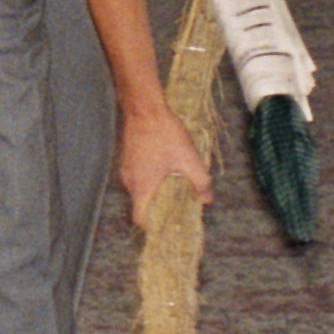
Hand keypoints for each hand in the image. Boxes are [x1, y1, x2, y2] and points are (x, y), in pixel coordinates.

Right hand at [117, 105, 213, 219]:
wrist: (144, 107)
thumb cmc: (164, 134)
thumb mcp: (189, 159)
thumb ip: (200, 182)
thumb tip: (207, 199)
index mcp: (141, 188)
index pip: (140, 218)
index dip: (153, 226)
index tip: (168, 225)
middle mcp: (129, 182)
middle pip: (142, 204)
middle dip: (160, 208)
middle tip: (179, 205)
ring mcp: (126, 169)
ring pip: (141, 189)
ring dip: (156, 191)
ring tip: (175, 185)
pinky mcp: (127, 157)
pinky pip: (139, 176)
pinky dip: (150, 178)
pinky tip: (166, 168)